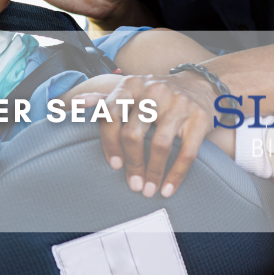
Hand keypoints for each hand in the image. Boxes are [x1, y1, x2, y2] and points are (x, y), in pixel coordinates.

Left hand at [73, 72, 216, 198]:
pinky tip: (168, 188)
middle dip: (131, 163)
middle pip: (133, 133)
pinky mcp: (198, 118)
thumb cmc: (156, 95)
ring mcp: (178, 103)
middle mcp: (153, 91)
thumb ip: (104, 99)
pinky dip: (175, 175)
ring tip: (149, 190)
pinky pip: (186, 152)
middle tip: (133, 183)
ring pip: (160, 145)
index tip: (114, 165)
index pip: (111, 114)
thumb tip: (74, 103)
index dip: (109, 143)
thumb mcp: (130, 91)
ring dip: (153, 173)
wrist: (199, 85)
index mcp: (131, 85)